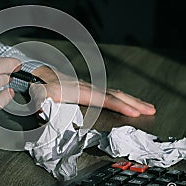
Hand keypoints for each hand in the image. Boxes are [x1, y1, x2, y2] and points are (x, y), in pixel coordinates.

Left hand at [31, 66, 155, 116]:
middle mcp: (85, 86)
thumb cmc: (37, 86)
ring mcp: (87, 86)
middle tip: (151, 109)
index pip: (102, 99)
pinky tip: (126, 102)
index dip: (119, 106)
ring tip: (145, 107)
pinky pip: (107, 92)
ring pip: (113, 92)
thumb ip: (42, 102)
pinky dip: (120, 97)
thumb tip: (44, 108)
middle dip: (134, 102)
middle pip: (114, 94)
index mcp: (77, 90)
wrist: (33, 73)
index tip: (134, 113)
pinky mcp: (86, 87)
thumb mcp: (37, 95)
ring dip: (131, 100)